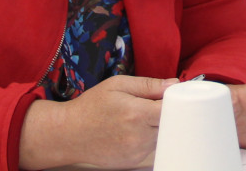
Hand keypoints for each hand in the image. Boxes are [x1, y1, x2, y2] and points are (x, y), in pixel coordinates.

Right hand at [19, 74, 174, 169]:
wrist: (69, 134)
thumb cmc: (92, 106)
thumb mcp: (118, 85)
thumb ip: (149, 85)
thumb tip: (174, 84)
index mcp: (137, 113)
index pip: (172, 109)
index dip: (175, 101)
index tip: (173, 96)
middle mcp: (139, 136)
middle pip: (169, 124)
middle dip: (165, 113)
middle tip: (154, 105)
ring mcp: (136, 152)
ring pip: (161, 136)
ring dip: (156, 126)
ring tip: (138, 118)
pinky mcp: (133, 162)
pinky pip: (150, 147)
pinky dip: (147, 138)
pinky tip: (132, 131)